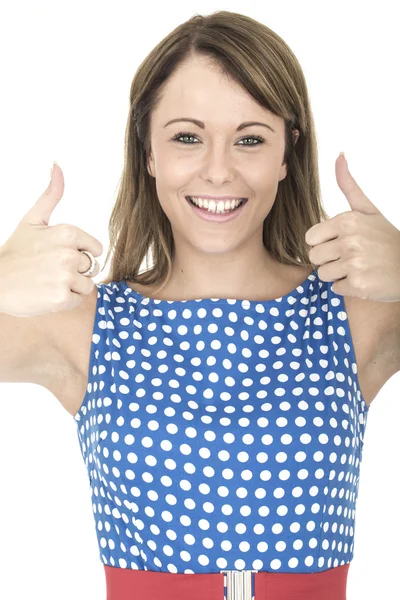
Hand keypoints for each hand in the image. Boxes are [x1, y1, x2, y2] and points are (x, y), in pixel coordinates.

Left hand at [305, 153, 399, 301]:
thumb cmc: (386, 239)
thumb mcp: (369, 210)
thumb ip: (349, 186)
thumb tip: (339, 156)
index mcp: (347, 221)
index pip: (311, 238)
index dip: (323, 243)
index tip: (340, 243)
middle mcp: (350, 241)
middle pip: (314, 257)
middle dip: (329, 260)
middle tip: (350, 257)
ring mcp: (354, 263)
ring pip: (323, 274)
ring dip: (338, 274)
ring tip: (358, 267)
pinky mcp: (358, 284)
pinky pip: (336, 288)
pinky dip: (348, 287)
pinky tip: (364, 279)